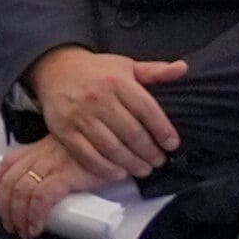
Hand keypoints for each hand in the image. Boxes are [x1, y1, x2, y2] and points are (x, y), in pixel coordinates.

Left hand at [0, 138, 92, 238]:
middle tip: (10, 226)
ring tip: (24, 232)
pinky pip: (41, 197)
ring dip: (18, 216)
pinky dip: (34, 215)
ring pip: (22, 191)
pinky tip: (36, 228)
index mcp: (37, 148)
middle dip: (6, 208)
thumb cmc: (96, 152)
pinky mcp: (67, 174)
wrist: (119, 144)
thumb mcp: (68, 151)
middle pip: (10, 182)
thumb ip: (53, 164)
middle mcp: (40, 154)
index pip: (7, 164)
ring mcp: (52, 164)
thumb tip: (44, 190)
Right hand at [27, 46, 184, 180]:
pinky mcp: (64, 130)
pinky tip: (118, 172)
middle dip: (149, 152)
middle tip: (159, 161)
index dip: (163, 130)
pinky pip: (86, 155)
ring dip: (131, 163)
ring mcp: (79, 116)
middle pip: (131, 133)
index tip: (172, 144)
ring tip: (144, 170)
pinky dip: (104, 168)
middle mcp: (99, 98)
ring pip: (111, 147)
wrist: (55, 68)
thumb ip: (155, 71)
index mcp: (118, 82)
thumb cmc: (97, 70)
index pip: (147, 110)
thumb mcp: (126, 66)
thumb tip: (183, 68)